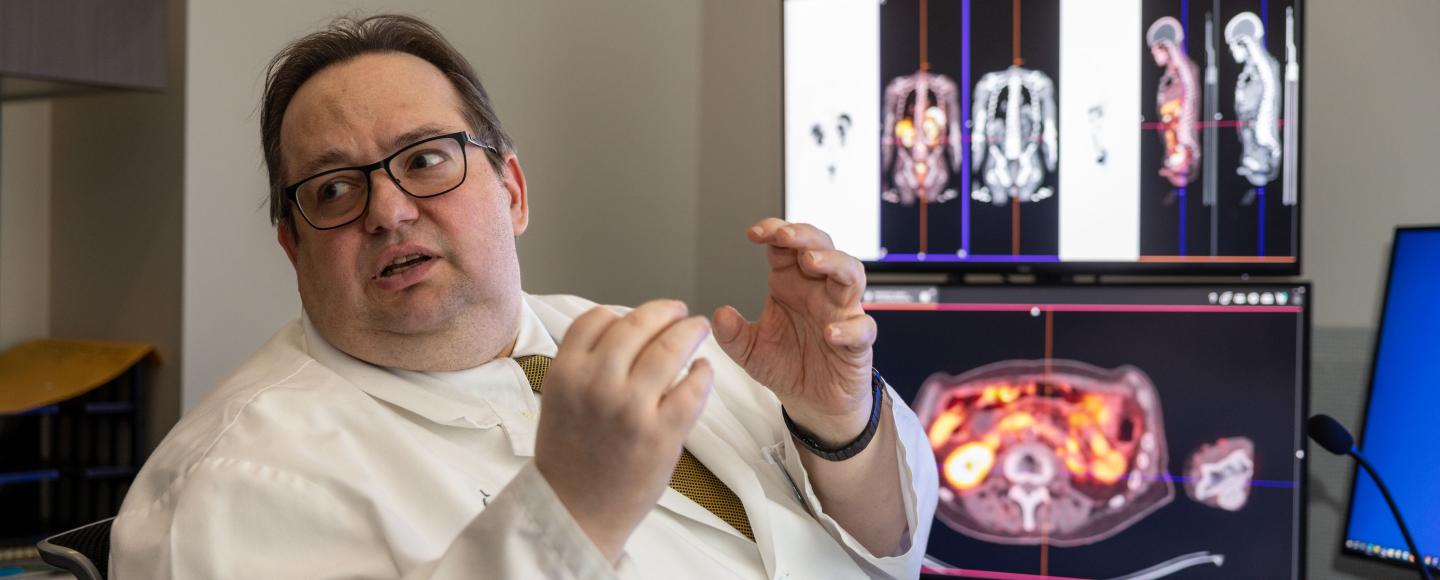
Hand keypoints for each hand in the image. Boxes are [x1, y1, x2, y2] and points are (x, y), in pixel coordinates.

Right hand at [534, 300, 713, 563]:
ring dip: (689, 331)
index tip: (640, 314)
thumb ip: (584, 365)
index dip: (622, 312)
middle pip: (637, 324)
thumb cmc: (568, 460)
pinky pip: (692, 388)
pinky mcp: (661, 433)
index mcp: (566, 373)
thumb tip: (625, 334)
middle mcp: (596, 384)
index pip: (597, 319)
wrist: (574, 513)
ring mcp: (630, 408)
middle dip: (664, 311)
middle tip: (680, 312)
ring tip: (698, 329)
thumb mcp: (559, 400)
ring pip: (669, 348)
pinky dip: (703, 373)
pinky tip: (703, 370)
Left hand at [713, 218, 875, 446]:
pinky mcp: (858, 342)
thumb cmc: (786, 366)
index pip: (787, 246)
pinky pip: (862, 328)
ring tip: (811, 263)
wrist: (812, 402)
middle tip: (785, 235)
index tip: (754, 234)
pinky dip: (849, 328)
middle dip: (805, 236)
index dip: (774, 231)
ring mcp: (841, 313)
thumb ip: (732, 335)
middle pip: (823, 248)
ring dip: (833, 263)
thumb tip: (719, 315)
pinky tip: (829, 333)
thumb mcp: (749, 351)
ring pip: (851, 274)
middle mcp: (819, 291)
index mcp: (791, 284)